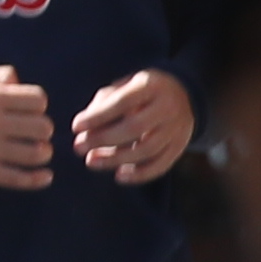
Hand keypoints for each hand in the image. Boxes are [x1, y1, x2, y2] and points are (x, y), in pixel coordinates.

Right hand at [0, 68, 51, 188]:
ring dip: (42, 152)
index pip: (39, 100)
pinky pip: (18, 178)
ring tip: (35, 150)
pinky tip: (45, 176)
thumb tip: (24, 85)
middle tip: (33, 132)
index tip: (29, 110)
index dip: (38, 105)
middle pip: (43, 127)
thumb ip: (2, 75)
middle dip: (42, 129)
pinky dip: (38, 180)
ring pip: (36, 153)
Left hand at [70, 68, 197, 186]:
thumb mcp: (125, 85)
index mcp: (151, 86)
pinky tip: (119, 175)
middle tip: (78, 147)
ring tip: (91, 162)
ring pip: (147, 149)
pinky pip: (161, 164)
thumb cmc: (142, 92)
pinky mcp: (180, 146)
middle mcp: (168, 106)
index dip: (98, 116)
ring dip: (116, 159)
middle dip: (103, 139)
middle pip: (135, 127)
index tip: (76, 127)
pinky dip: (140, 174)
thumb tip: (85, 127)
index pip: (122, 102)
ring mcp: (177, 128)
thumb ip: (105, 102)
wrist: (184, 96)